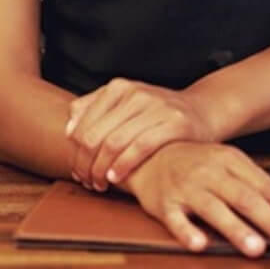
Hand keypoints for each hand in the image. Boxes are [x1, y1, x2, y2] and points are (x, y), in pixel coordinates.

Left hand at [65, 78, 216, 190]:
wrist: (201, 111)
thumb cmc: (156, 113)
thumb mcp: (125, 104)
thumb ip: (95, 110)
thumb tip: (68, 129)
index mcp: (118, 87)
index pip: (82, 123)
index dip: (74, 151)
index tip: (76, 170)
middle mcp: (134, 92)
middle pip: (95, 135)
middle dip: (85, 164)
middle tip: (86, 181)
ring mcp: (155, 106)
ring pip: (114, 142)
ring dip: (101, 169)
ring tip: (99, 183)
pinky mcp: (174, 122)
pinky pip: (141, 146)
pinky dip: (124, 165)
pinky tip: (116, 177)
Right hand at [125, 141, 269, 257]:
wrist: (148, 150)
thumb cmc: (195, 162)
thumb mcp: (226, 164)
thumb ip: (254, 187)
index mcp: (230, 160)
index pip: (267, 188)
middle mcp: (210, 171)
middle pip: (246, 199)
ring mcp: (186, 187)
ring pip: (214, 209)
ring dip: (236, 229)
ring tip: (257, 248)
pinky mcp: (164, 202)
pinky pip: (176, 219)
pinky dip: (187, 232)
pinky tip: (200, 244)